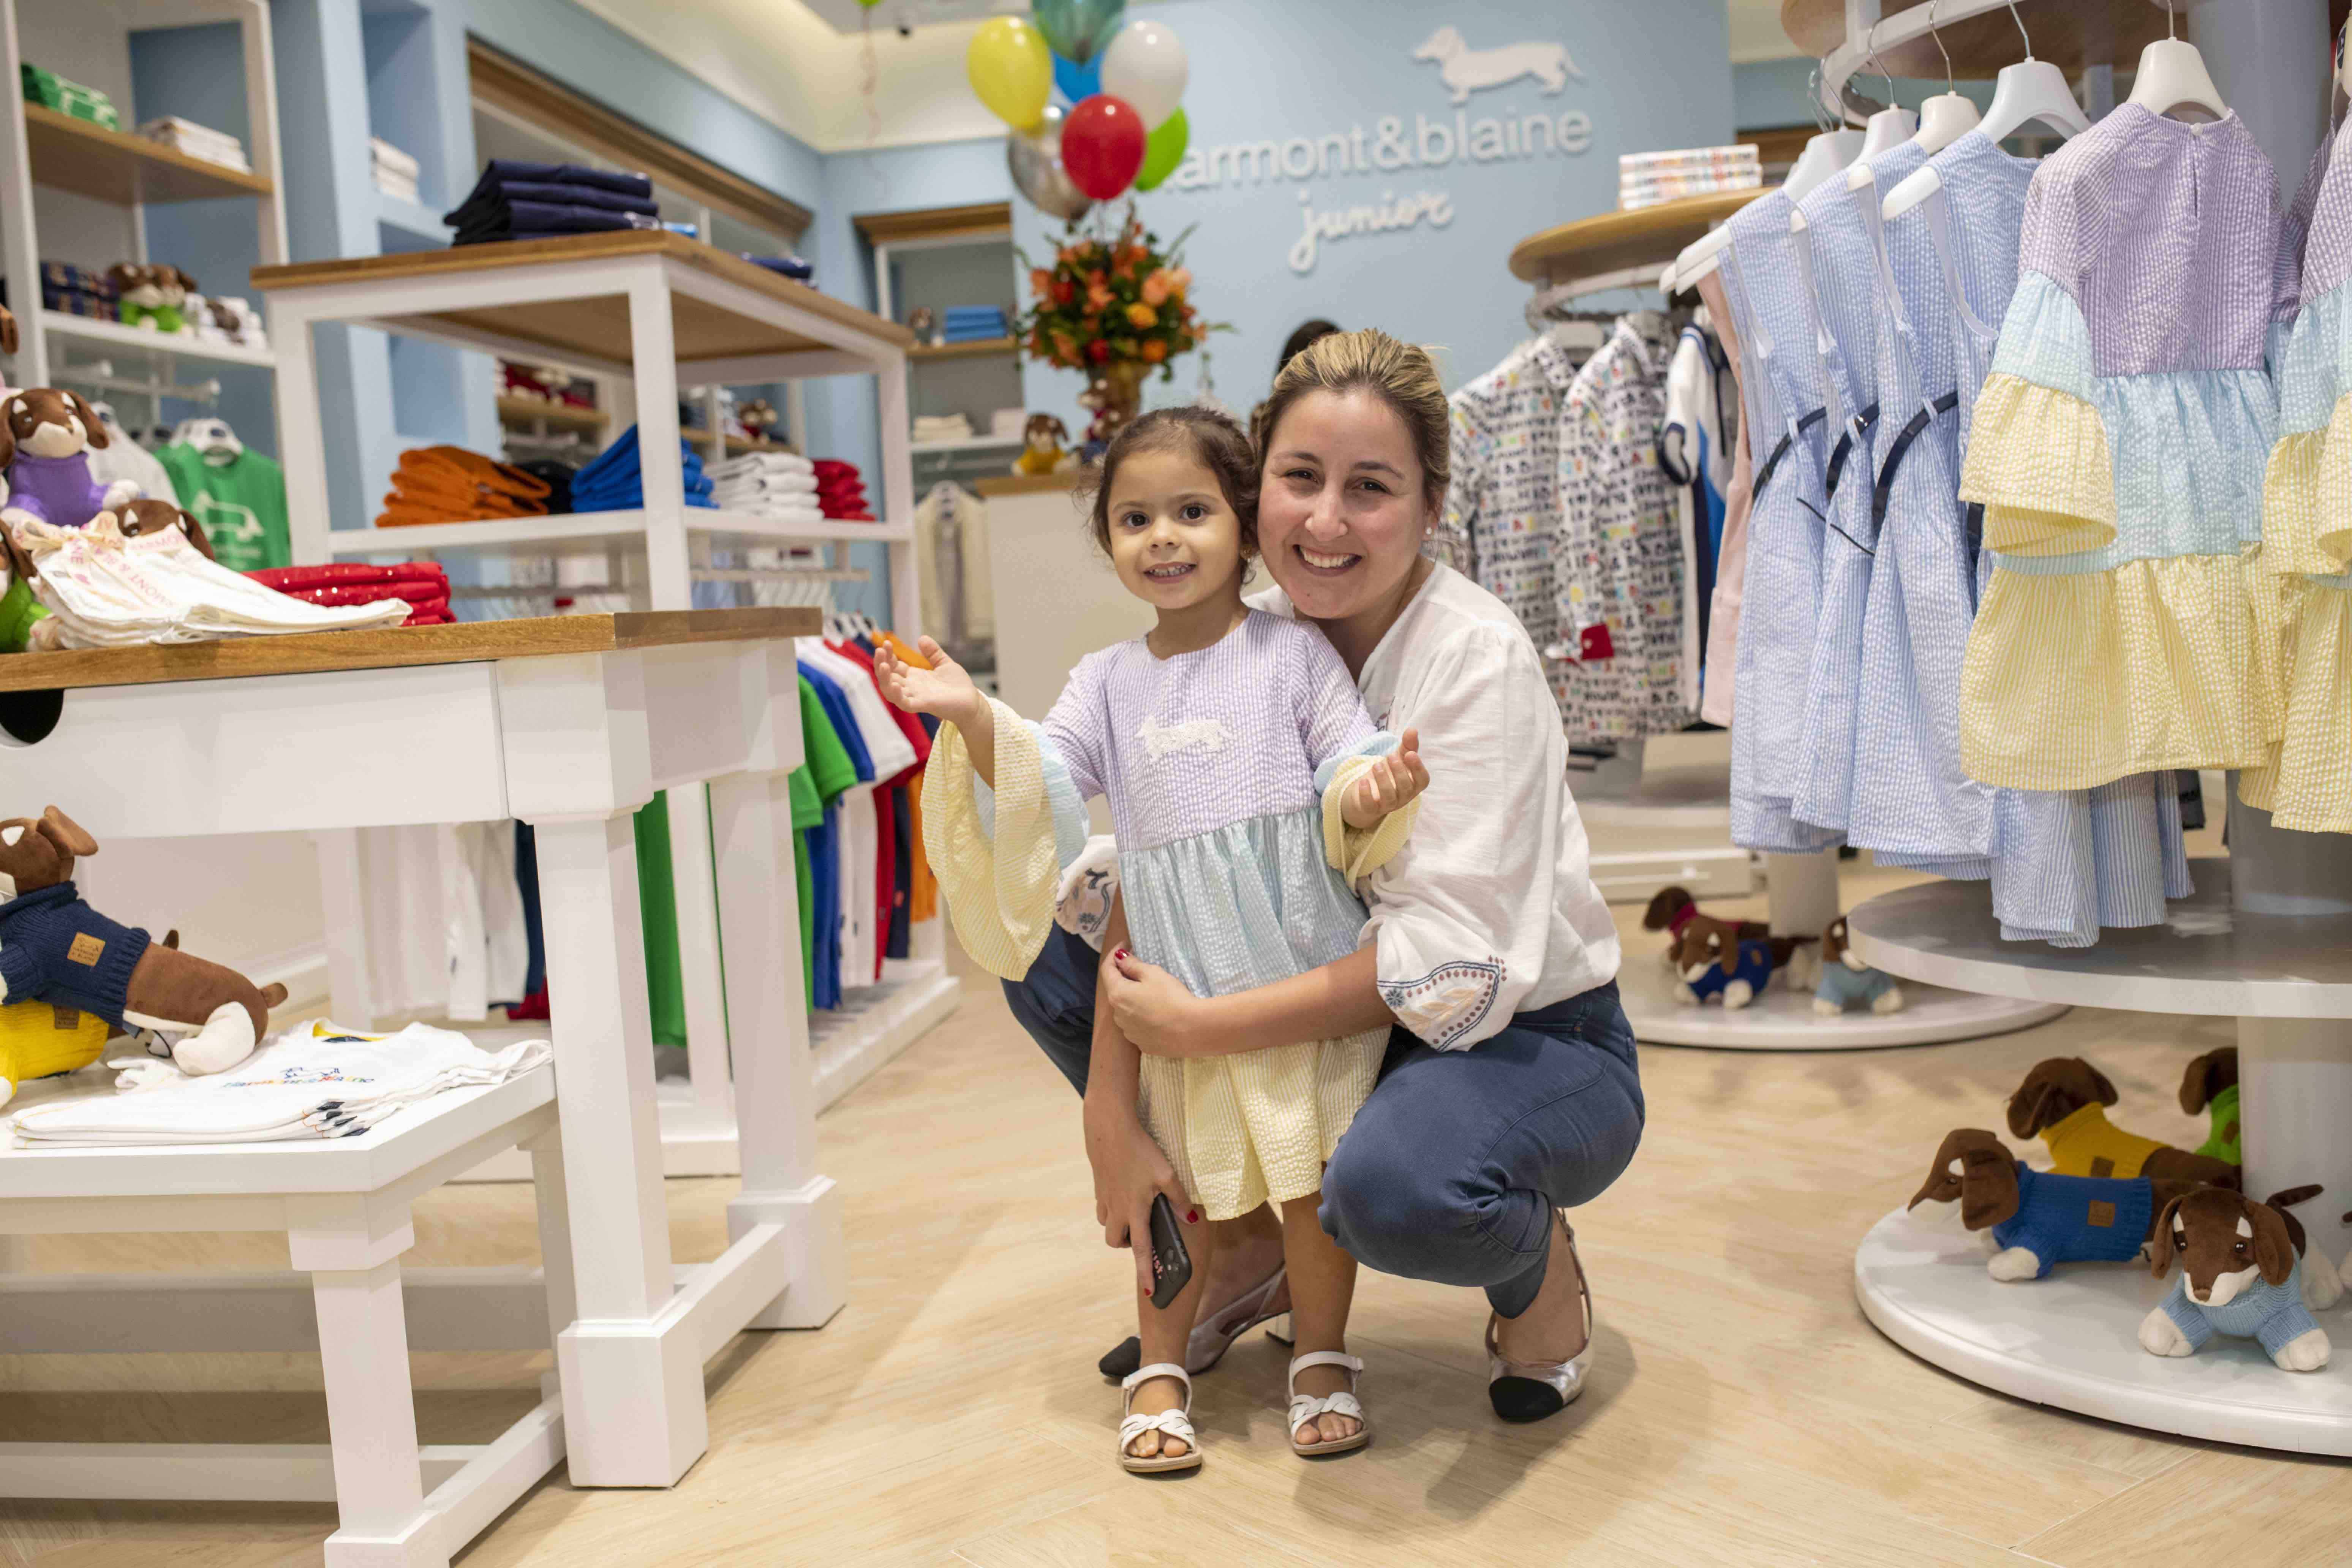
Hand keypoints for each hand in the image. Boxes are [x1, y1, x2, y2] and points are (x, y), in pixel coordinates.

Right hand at [873, 634, 980, 725]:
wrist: (972, 702)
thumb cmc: (958, 685)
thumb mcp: (944, 663)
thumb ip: (933, 652)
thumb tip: (921, 638)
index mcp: (913, 677)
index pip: (894, 665)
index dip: (888, 655)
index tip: (887, 643)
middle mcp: (911, 687)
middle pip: (888, 676)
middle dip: (881, 663)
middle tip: (880, 650)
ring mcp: (915, 697)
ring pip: (891, 690)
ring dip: (884, 678)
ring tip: (883, 665)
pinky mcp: (922, 706)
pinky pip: (904, 703)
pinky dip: (897, 695)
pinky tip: (895, 684)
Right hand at [1083, 1092, 1196, 1296]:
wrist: (1109, 1129)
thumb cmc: (1141, 1151)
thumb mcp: (1167, 1174)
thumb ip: (1179, 1199)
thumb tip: (1191, 1218)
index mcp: (1135, 1211)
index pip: (1141, 1251)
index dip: (1145, 1273)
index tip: (1149, 1292)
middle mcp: (1116, 1210)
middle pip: (1115, 1242)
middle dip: (1127, 1246)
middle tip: (1142, 1235)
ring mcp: (1104, 1198)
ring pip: (1106, 1224)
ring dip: (1119, 1226)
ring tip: (1135, 1214)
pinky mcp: (1099, 1185)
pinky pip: (1103, 1206)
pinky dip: (1113, 1208)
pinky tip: (1125, 1192)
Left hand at [1104, 948, 1209, 1056]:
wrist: (1193, 1030)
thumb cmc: (1172, 998)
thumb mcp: (1153, 974)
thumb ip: (1133, 965)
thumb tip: (1120, 958)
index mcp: (1117, 995)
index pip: (1107, 970)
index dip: (1114, 954)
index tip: (1124, 945)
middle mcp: (1118, 1016)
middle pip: (1116, 990)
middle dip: (1124, 977)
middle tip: (1139, 966)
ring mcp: (1129, 1032)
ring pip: (1126, 1010)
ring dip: (1133, 998)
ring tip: (1151, 991)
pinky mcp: (1143, 1043)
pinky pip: (1137, 1025)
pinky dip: (1142, 1015)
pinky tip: (1157, 1011)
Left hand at [1341, 727, 1429, 829]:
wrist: (1366, 791)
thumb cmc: (1388, 773)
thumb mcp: (1398, 757)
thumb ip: (1407, 745)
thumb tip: (1413, 730)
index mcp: (1413, 784)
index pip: (1423, 780)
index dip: (1418, 768)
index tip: (1410, 754)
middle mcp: (1403, 797)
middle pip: (1406, 788)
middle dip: (1399, 771)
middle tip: (1390, 756)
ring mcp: (1387, 805)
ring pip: (1389, 797)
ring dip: (1383, 780)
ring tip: (1376, 765)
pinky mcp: (1370, 809)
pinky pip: (1370, 806)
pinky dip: (1366, 794)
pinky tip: (1363, 781)